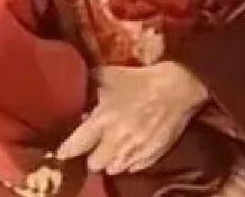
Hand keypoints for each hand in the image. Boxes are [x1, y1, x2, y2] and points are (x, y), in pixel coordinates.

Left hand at [57, 62, 207, 174]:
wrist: (180, 86)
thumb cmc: (144, 79)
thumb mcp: (113, 74)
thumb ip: (92, 83)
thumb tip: (77, 86)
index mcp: (103, 121)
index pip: (74, 147)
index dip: (66, 150)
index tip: (64, 150)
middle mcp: (115, 142)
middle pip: (93, 164)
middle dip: (93, 155)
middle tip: (98, 144)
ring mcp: (134, 152)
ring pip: (113, 169)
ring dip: (112, 160)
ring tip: (116, 147)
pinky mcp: (151, 156)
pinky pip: (134, 168)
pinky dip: (131, 161)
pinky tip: (133, 148)